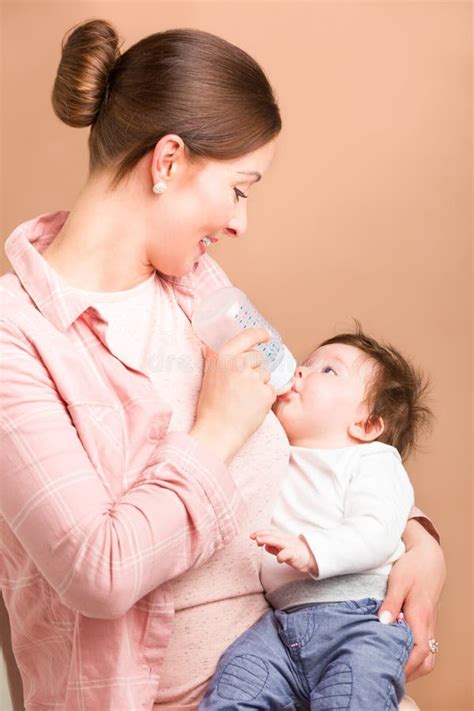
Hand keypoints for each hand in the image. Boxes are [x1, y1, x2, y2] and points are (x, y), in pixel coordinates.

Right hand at [190, 328, 275, 462]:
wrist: (217, 432)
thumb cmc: (211, 406)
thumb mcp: (208, 376)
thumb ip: (213, 359)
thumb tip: (208, 346)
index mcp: (223, 357)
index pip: (247, 337)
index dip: (259, 334)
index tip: (266, 336)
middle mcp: (239, 364)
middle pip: (258, 358)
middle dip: (254, 369)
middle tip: (241, 388)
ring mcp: (254, 378)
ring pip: (266, 374)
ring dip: (259, 384)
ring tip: (244, 399)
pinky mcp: (266, 393)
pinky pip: (271, 390)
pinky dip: (265, 398)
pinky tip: (252, 407)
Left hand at [250, 528, 317, 574]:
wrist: (313, 558)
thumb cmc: (296, 553)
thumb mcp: (283, 549)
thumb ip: (274, 548)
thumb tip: (264, 546)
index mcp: (283, 538)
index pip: (271, 532)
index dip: (261, 532)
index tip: (251, 535)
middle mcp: (286, 540)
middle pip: (273, 535)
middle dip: (262, 535)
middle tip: (253, 536)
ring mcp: (291, 546)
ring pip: (279, 542)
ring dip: (268, 540)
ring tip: (258, 541)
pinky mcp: (296, 555)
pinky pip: (288, 554)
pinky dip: (282, 555)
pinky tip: (277, 559)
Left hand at [378, 520, 445, 680]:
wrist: (428, 557)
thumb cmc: (413, 567)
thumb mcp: (399, 581)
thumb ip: (390, 602)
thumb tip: (383, 622)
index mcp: (420, 616)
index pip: (420, 651)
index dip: (407, 665)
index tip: (389, 669)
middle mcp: (427, 624)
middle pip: (427, 660)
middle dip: (410, 672)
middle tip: (387, 673)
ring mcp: (429, 624)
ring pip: (428, 655)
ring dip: (413, 665)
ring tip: (390, 665)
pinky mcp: (426, 621)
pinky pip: (425, 645)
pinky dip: (413, 655)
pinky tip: (396, 650)